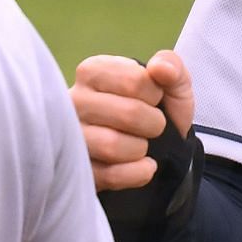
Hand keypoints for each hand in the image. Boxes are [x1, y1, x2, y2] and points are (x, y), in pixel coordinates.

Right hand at [70, 50, 194, 191]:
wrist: (156, 152)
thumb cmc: (156, 110)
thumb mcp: (171, 85)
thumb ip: (171, 66)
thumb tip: (160, 68)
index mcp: (93, 72)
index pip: (135, 81)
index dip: (155, 94)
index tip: (152, 99)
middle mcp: (73, 101)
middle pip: (128, 114)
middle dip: (154, 124)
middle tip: (154, 126)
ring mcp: (70, 138)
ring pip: (112, 146)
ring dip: (141, 148)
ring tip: (142, 145)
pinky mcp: (79, 169)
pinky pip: (110, 175)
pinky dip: (137, 173)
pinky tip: (142, 166)